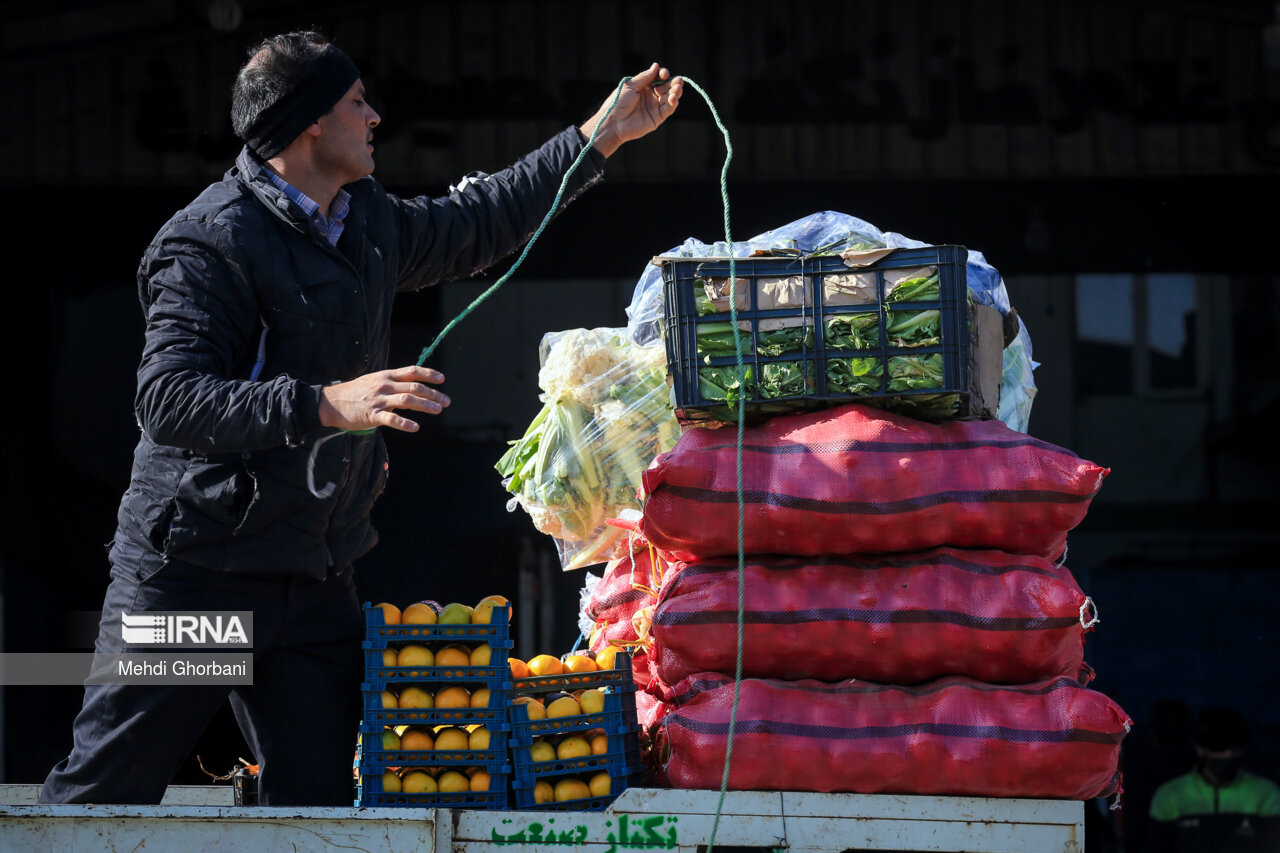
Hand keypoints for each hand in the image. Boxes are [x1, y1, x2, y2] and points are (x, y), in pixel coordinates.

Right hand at [318, 366, 449, 432]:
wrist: (331, 402)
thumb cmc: (356, 392)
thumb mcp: (374, 381)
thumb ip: (393, 382)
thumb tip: (413, 385)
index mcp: (386, 376)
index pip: (412, 371)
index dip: (428, 374)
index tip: (442, 379)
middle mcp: (384, 385)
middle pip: (414, 387)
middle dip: (433, 394)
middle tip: (446, 402)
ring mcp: (378, 400)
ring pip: (407, 400)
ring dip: (425, 405)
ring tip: (438, 410)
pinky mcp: (372, 415)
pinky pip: (391, 419)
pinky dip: (404, 423)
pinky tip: (415, 427)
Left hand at [579, 62, 681, 157]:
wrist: (614, 122)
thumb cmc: (618, 102)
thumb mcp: (630, 85)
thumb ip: (645, 77)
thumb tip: (656, 66)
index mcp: (643, 87)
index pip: (658, 78)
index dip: (663, 74)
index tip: (664, 74)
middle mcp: (651, 96)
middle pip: (667, 87)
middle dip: (673, 82)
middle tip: (678, 81)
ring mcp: (655, 107)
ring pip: (670, 97)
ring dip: (676, 92)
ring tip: (678, 88)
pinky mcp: (658, 118)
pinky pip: (668, 109)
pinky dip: (673, 103)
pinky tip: (673, 97)